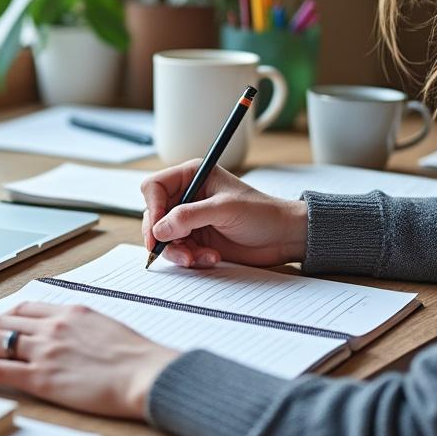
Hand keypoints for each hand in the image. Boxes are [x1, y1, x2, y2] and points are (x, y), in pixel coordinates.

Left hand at [0, 302, 179, 418]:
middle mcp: (53, 326)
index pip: (25, 309)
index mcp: (71, 311)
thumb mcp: (109, 329)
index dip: (1, 318)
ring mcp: (45, 350)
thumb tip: (75, 336)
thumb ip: (85, 329)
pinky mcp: (42, 377)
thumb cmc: (139, 359)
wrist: (148, 375)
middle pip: (2, 321)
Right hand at [141, 160, 306, 267]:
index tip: (158, 229)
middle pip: (155, 215)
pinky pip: (178, 251)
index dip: (153, 207)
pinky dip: (189, 258)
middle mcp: (188, 197)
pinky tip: (209, 258)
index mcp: (193, 176)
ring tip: (197, 258)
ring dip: (178, 251)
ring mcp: (191, 220)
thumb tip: (159, 228)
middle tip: (171, 249)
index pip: (154, 187)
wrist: (283, 237)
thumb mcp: (224, 209)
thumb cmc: (262, 213)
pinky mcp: (197, 239)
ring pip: (164, 237)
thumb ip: (189, 216)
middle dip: (162, 236)